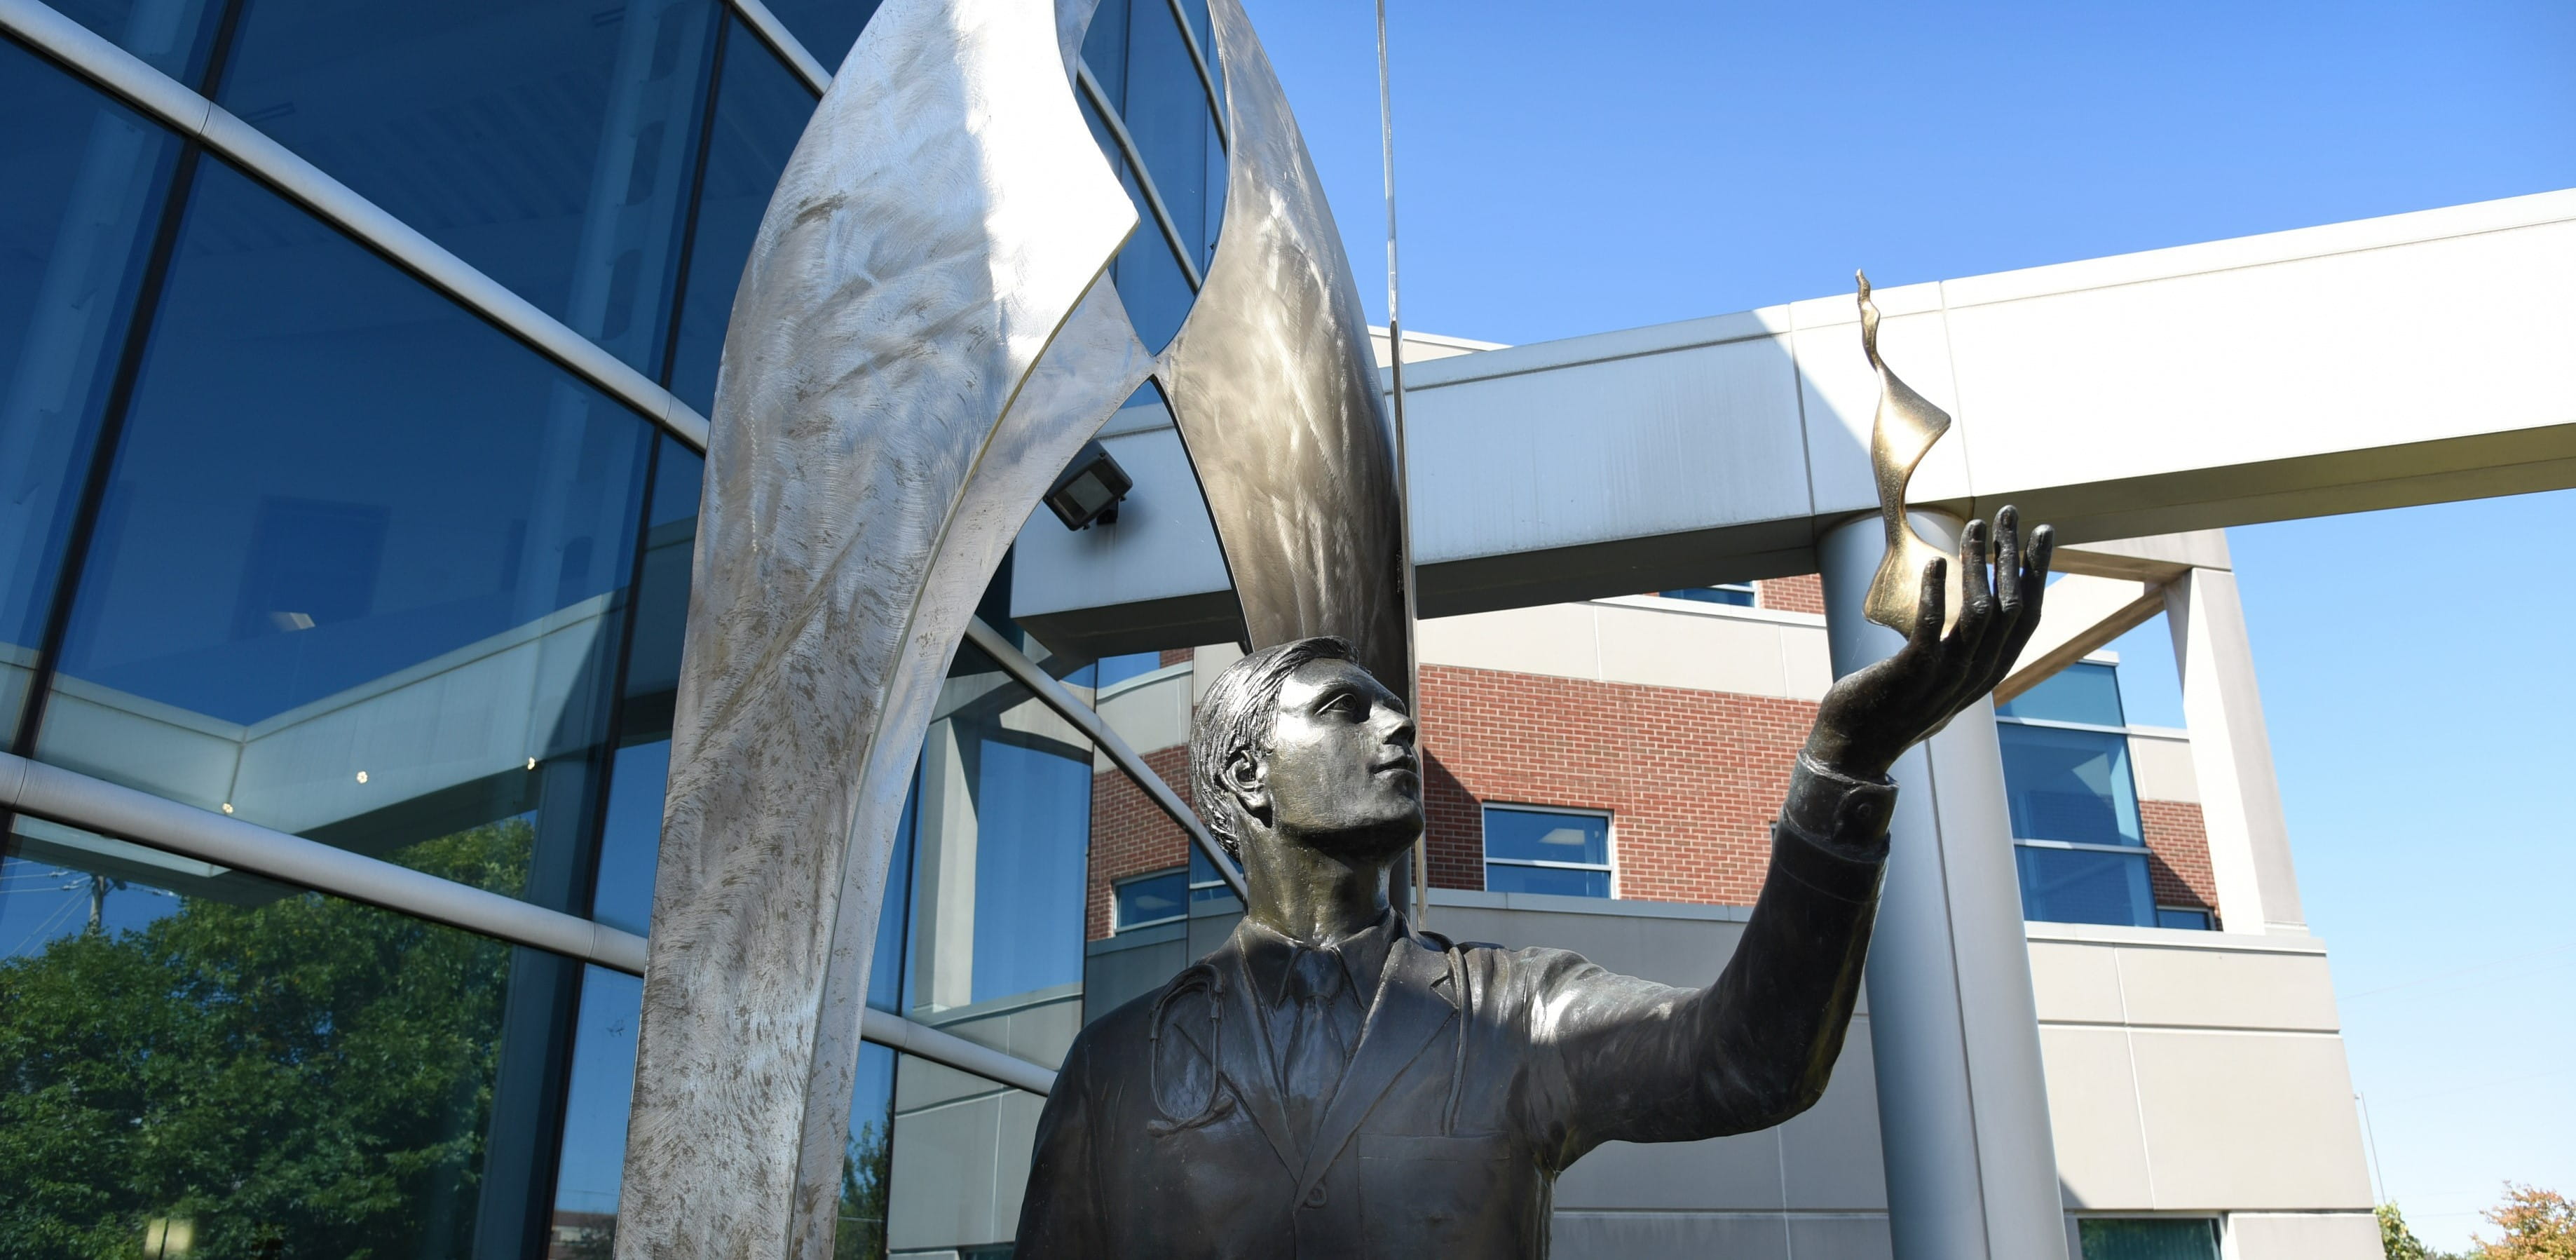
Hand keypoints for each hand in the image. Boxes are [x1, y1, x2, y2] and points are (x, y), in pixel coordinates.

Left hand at [1803, 507, 2052, 779]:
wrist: (1854, 750)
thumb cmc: (1892, 708)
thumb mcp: (1940, 681)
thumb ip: (1963, 655)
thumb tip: (1974, 620)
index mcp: (1988, 674)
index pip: (2027, 617)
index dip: (2037, 573)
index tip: (2040, 533)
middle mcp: (1976, 676)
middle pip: (2011, 607)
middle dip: (2012, 554)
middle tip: (2009, 512)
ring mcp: (1946, 676)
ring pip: (1980, 613)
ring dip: (1977, 564)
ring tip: (1973, 526)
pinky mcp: (1913, 674)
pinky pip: (1933, 627)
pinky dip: (1938, 592)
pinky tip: (1937, 562)